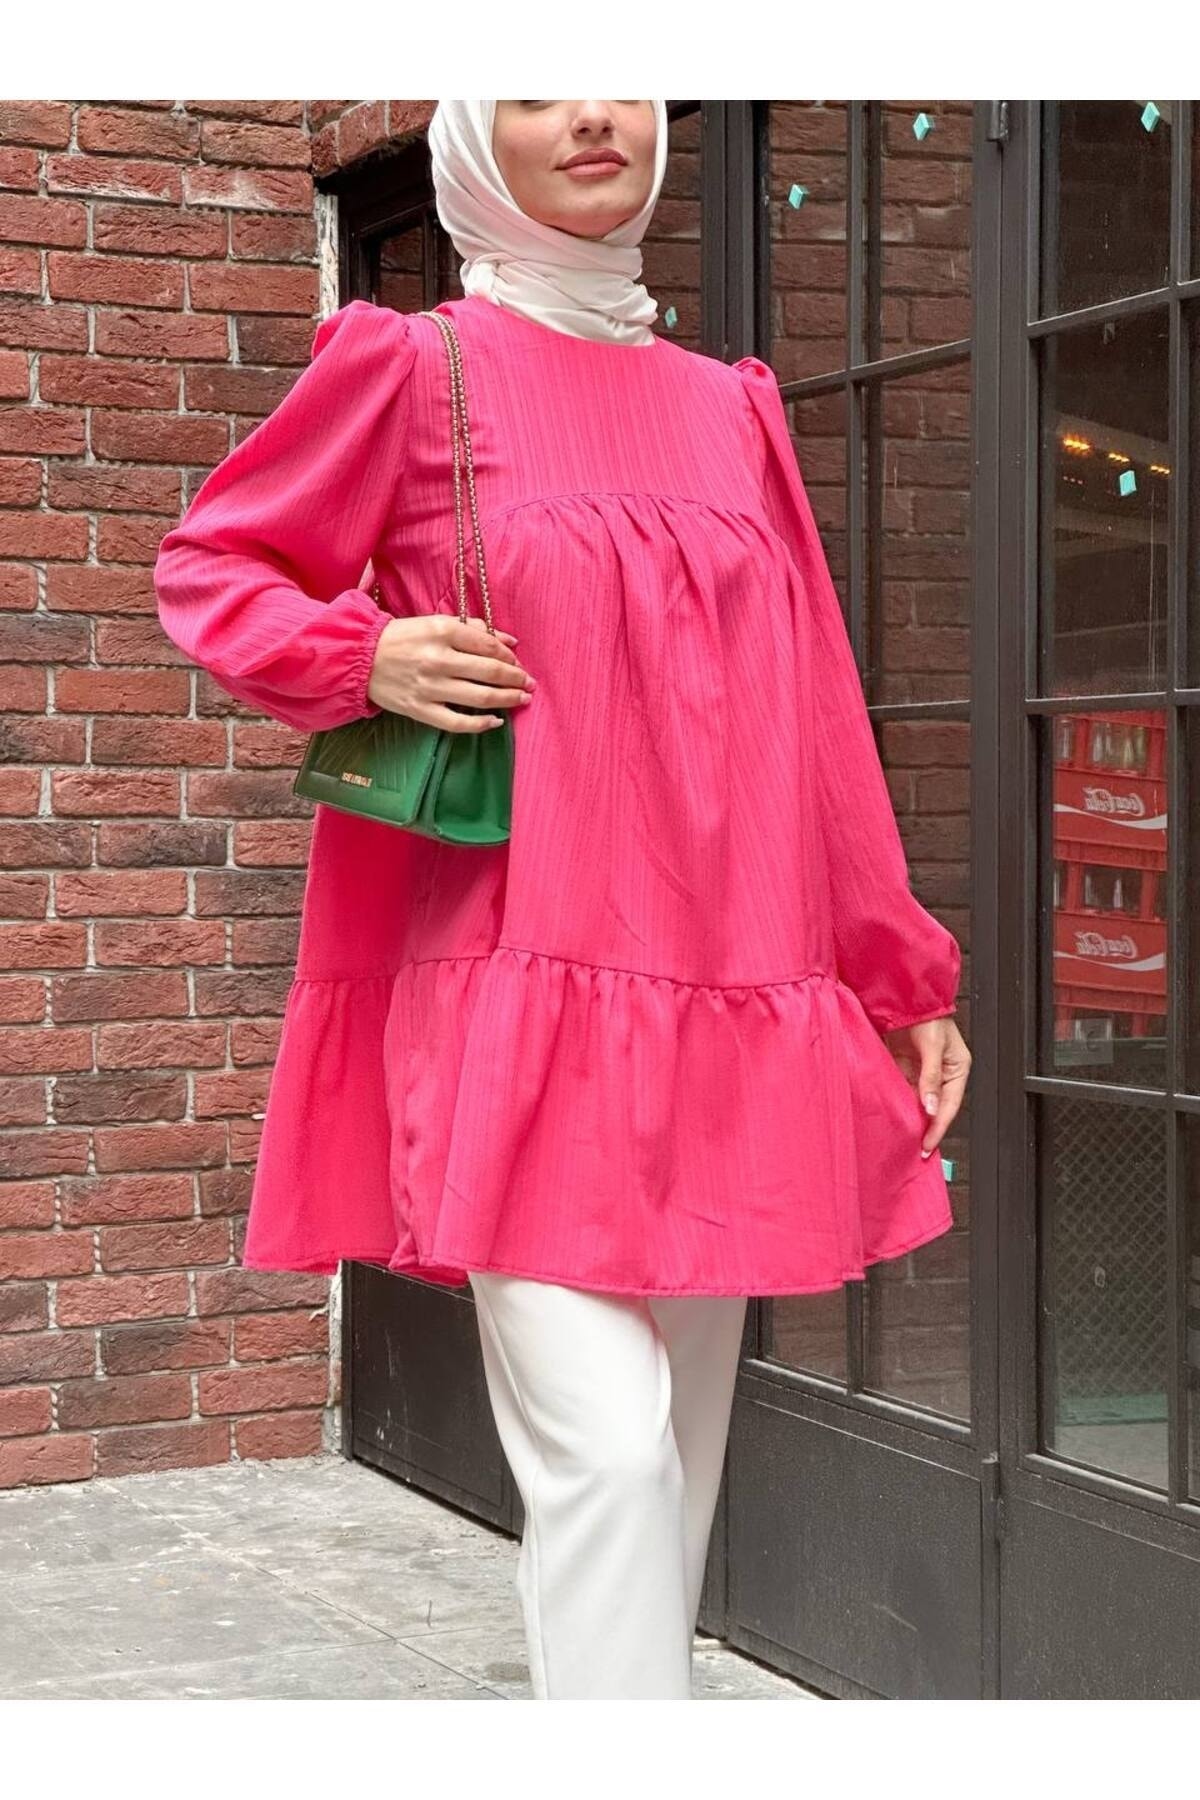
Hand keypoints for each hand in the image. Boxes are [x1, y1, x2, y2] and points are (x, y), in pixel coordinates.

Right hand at [367, 614, 535, 732]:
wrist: (361, 658)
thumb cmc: (403, 638)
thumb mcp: (436, 623)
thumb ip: (474, 629)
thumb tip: (510, 642)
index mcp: (442, 631)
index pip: (488, 645)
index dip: (509, 657)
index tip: (517, 663)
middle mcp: (438, 659)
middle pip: (490, 672)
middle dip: (516, 679)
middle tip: (529, 683)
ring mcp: (429, 687)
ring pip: (480, 697)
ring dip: (507, 699)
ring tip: (522, 699)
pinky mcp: (420, 709)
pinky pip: (457, 723)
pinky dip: (481, 724)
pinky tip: (495, 721)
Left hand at [883, 1015, 971, 1159]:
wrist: (906, 997)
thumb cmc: (928, 1015)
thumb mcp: (933, 1047)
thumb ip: (930, 1078)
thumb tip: (930, 1107)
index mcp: (957, 1069)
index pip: (950, 1106)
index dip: (939, 1127)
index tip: (928, 1145)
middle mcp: (941, 1073)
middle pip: (935, 1107)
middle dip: (927, 1128)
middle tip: (916, 1149)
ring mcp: (923, 1071)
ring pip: (919, 1101)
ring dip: (912, 1117)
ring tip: (903, 1138)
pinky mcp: (906, 1066)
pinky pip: (904, 1090)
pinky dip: (899, 1102)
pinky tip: (893, 1115)